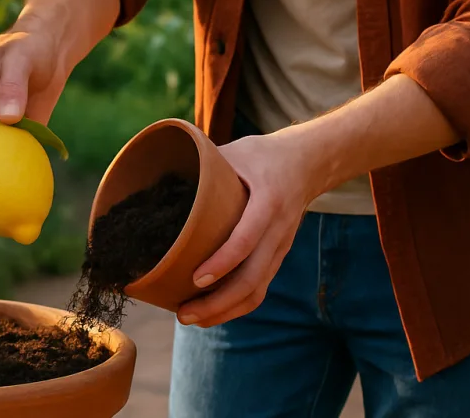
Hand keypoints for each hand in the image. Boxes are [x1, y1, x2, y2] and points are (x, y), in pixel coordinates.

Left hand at [173, 74, 460, 327]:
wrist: (310, 163)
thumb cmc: (263, 155)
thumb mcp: (236, 151)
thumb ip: (204, 164)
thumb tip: (159, 172)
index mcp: (269, 200)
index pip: (248, 238)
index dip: (223, 261)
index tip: (196, 278)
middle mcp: (278, 229)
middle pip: (252, 277)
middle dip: (218, 302)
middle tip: (183, 312)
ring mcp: (280, 246)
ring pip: (257, 290)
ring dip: (224, 310)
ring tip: (191, 318)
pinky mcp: (277, 256)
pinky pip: (260, 289)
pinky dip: (236, 306)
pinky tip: (212, 312)